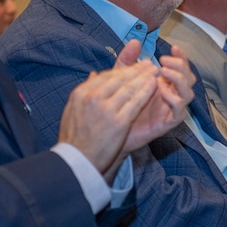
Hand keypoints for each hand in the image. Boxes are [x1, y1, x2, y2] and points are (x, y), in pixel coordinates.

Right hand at [58, 45, 160, 175]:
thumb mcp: (72, 109)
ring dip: (144, 78)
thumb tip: (93, 74)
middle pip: (119, 78)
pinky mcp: (119, 121)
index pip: (106, 76)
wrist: (77, 161)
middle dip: (136, 70)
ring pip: (129, 88)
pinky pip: (136, 102)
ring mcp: (106, 109)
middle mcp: (93, 97)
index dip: (123, 70)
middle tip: (148, 65)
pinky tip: (154, 86)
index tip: (133, 67)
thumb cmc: (74, 138)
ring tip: (154, 73)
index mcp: (81, 93)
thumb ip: (85, 90)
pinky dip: (146, 92)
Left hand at [114, 43, 195, 156]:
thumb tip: (135, 41)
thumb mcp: (121, 78)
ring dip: (179, 80)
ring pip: (188, 93)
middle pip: (189, 78)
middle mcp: (170, 94)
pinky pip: (180, 112)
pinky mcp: (167, 123)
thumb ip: (127, 60)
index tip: (173, 48)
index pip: (180, 67)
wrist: (111, 131)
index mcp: (163, 83)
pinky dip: (175, 100)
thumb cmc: (119, 104)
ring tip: (163, 72)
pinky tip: (162, 91)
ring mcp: (170, 109)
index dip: (181, 57)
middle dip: (181, 66)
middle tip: (164, 61)